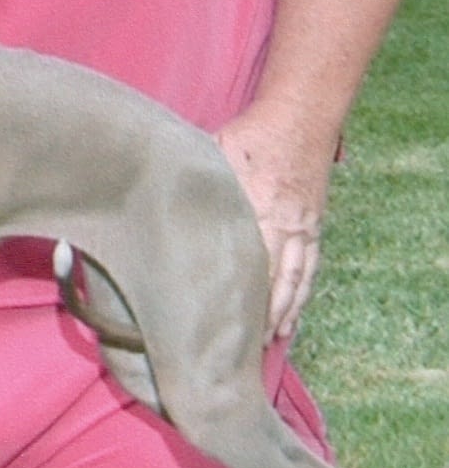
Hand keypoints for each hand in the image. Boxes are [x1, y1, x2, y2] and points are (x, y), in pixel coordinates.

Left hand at [215, 110, 334, 342]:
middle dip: (260, 320)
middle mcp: (285, 227)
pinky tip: (293, 318)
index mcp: (259, 212)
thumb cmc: (249, 137)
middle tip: (240, 351)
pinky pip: (309, 269)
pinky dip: (301, 296)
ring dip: (282, 314)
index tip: (218, 327)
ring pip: (295, 282)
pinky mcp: (314, 226)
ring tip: (267, 343)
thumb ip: (193, 189)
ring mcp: (303, 229)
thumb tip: (153, 208)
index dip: (236, 301)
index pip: (247, 268)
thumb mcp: (212, 159)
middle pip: (273, 284)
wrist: (299, 117)